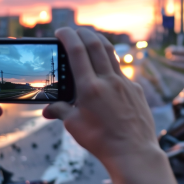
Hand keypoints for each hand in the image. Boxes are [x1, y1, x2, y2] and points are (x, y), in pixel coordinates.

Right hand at [43, 28, 160, 170]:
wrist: (133, 152)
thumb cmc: (101, 141)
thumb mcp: (75, 126)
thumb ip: (61, 112)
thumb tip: (47, 110)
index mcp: (90, 87)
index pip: (77, 51)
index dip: (68, 36)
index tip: (61, 31)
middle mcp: (109, 80)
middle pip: (96, 45)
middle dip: (83, 33)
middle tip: (75, 31)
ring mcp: (125, 84)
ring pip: (111, 54)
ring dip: (99, 42)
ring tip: (91, 39)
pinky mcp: (136, 90)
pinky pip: (122, 72)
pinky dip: (111, 65)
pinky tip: (106, 73)